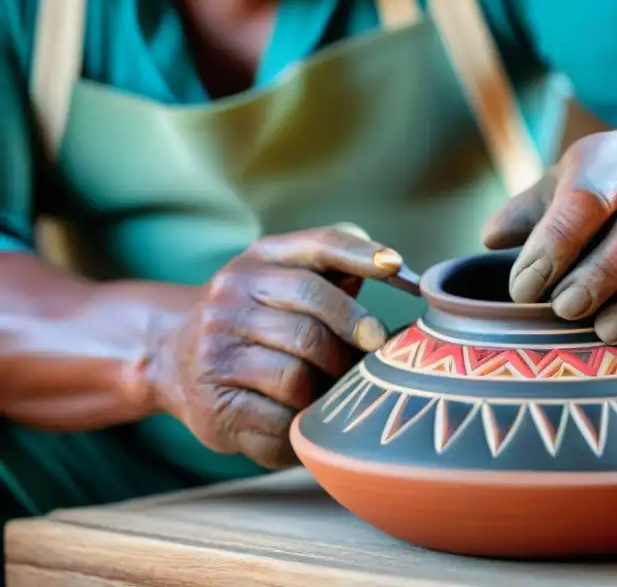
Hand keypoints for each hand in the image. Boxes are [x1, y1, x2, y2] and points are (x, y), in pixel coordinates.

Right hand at [144, 224, 402, 468]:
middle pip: (311, 316)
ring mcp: (215, 352)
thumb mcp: (283, 276)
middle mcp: (230, 298)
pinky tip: (308, 414)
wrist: (170, 357)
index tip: (396, 267)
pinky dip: (304, 421)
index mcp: (258, 260)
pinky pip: (278, 419)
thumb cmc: (255, 315)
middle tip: (375, 351)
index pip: (317, 246)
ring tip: (339, 386)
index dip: (360, 255)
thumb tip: (392, 266)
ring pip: (295, 374)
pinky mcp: (213, 405)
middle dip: (354, 336)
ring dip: (329, 385)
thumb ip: (335, 266)